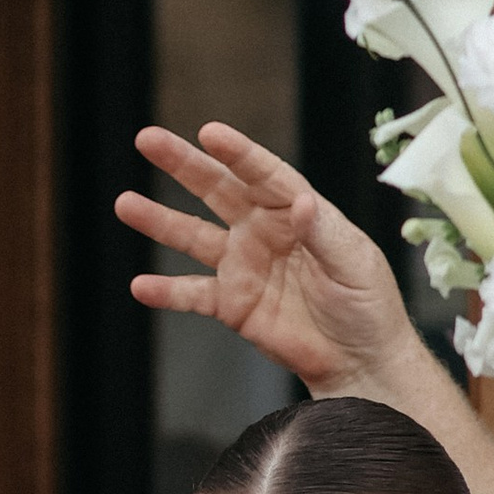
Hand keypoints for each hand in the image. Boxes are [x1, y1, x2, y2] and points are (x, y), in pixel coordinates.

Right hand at [118, 125, 420, 399]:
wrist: (358, 360)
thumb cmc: (367, 304)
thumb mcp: (354, 262)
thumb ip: (323, 232)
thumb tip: (301, 202)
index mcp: (298, 212)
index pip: (262, 173)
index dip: (236, 152)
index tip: (208, 133)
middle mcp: (264, 231)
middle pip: (216, 190)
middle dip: (183, 165)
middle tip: (148, 140)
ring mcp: (243, 266)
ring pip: (193, 235)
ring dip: (159, 220)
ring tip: (125, 203)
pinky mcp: (232, 304)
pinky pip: (192, 294)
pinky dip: (166, 291)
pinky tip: (140, 286)